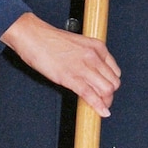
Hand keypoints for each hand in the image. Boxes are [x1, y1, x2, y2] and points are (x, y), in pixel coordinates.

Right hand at [0, 12, 120, 114]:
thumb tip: (91, 74)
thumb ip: (88, 57)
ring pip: (106, 90)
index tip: (106, 89)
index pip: (115, 71)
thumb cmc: (50, 40)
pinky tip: (102, 112)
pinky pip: (91, 95)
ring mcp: (83, 67)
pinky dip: (99, 106)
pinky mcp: (71, 77)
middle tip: (103, 100)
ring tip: (101, 107)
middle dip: (110, 95)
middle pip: (113, 82)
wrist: (32, 36)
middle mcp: (94, 56)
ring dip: (105, 102)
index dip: (111, 83)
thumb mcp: (78, 45)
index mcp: (97, 47)